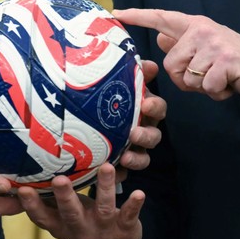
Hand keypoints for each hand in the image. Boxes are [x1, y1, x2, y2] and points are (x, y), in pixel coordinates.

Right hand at [17, 163, 142, 238]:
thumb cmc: (84, 226)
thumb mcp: (65, 219)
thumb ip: (50, 202)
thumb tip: (25, 176)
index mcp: (62, 227)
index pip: (43, 218)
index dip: (32, 205)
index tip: (23, 189)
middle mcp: (81, 229)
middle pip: (71, 213)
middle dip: (65, 196)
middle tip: (59, 179)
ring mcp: (103, 229)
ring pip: (103, 208)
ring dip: (104, 187)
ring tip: (106, 168)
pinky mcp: (125, 228)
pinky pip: (129, 215)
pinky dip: (134, 205)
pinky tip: (139, 193)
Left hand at [114, 8, 239, 103]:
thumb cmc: (238, 64)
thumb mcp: (209, 49)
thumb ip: (184, 44)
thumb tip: (161, 39)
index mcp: (196, 26)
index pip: (161, 18)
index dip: (137, 16)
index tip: (115, 13)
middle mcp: (203, 30)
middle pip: (170, 63)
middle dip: (185, 79)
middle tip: (208, 76)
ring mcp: (215, 44)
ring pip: (186, 78)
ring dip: (203, 87)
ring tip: (221, 78)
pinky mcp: (226, 62)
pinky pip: (205, 87)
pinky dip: (217, 93)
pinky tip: (230, 85)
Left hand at [115, 59, 165, 181]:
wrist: (80, 124)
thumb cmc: (104, 100)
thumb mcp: (115, 84)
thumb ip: (132, 74)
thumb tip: (149, 64)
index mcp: (144, 111)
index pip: (159, 108)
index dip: (155, 107)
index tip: (146, 105)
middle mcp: (143, 131)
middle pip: (154, 137)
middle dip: (146, 136)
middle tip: (133, 134)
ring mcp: (133, 150)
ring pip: (143, 158)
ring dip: (137, 159)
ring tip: (125, 158)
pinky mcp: (120, 166)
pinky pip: (123, 174)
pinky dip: (118, 174)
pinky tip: (110, 172)